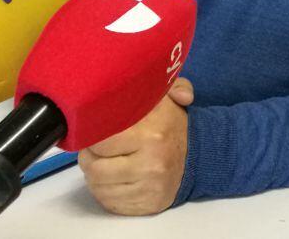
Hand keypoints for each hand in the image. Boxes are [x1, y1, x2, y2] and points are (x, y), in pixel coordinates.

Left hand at [78, 77, 194, 214]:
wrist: (198, 156)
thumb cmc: (173, 125)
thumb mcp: (169, 98)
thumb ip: (166, 83)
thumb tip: (181, 93)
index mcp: (151, 134)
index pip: (99, 140)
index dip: (91, 134)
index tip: (93, 129)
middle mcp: (150, 163)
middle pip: (93, 167)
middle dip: (90, 156)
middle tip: (97, 147)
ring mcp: (148, 188)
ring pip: (97, 187)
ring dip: (96, 175)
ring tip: (105, 161)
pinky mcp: (146, 205)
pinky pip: (109, 203)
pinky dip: (106, 191)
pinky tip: (115, 178)